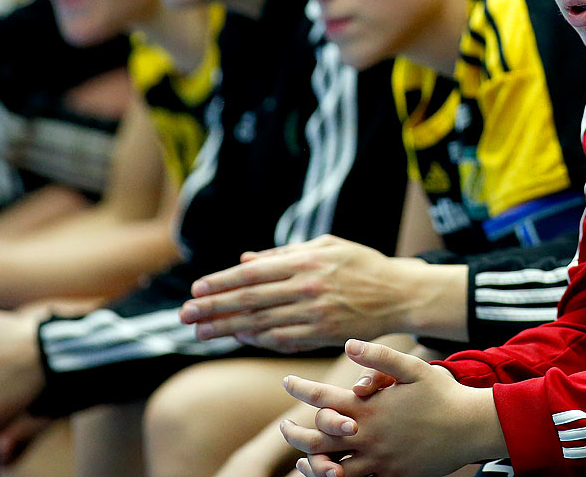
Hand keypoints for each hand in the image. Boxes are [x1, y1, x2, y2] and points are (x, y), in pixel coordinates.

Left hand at [182, 235, 425, 351]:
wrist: (400, 294)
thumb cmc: (362, 265)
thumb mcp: (327, 246)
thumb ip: (285, 252)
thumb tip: (245, 259)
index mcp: (306, 261)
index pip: (252, 272)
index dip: (221, 282)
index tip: (196, 289)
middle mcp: (307, 287)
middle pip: (249, 299)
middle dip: (213, 307)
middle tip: (185, 314)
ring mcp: (314, 313)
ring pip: (260, 322)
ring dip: (226, 328)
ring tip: (200, 331)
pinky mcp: (322, 335)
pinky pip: (281, 339)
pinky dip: (256, 339)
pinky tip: (238, 336)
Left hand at [280, 339, 503, 476]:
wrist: (472, 427)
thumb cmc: (443, 394)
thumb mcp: (414, 368)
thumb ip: (380, 356)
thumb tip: (349, 344)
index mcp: (370, 408)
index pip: (323, 398)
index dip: (300, 388)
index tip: (287, 380)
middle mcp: (368, 436)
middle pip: (316, 441)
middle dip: (294, 434)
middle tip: (284, 427)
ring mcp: (378, 461)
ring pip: (330, 470)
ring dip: (310, 464)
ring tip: (301, 459)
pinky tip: (332, 476)